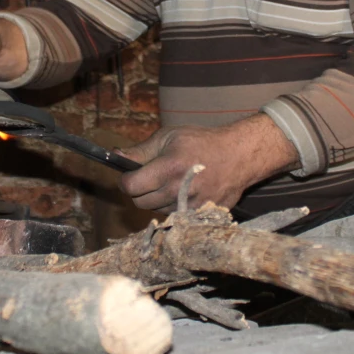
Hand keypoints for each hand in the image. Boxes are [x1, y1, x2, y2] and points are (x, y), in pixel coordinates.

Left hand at [117, 114, 298, 212]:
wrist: (238, 156)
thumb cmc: (201, 142)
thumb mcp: (169, 137)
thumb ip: (140, 151)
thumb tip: (115, 157)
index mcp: (169, 168)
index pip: (131, 187)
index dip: (125, 181)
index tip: (128, 176)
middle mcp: (178, 190)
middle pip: (140, 202)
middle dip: (139, 190)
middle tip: (149, 177)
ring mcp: (190, 206)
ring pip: (156, 210)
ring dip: (156, 199)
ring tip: (171, 182)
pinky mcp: (200, 216)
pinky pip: (174, 216)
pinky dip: (172, 206)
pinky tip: (182, 191)